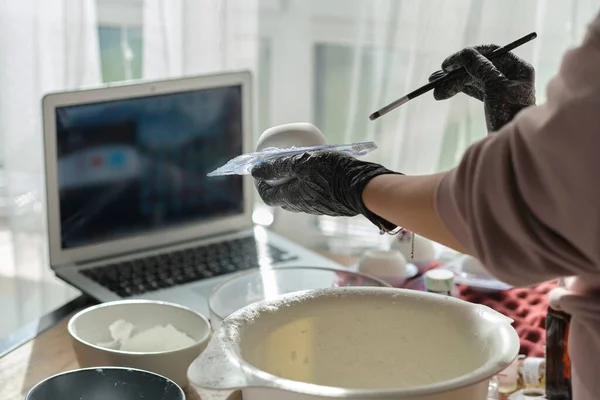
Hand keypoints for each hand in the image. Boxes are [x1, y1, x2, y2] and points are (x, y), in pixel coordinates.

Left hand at [251, 150, 399, 231]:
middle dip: (276, 181)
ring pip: (299, 195)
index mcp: (292, 198)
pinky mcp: (331, 205)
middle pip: (282, 195)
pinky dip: (309, 183)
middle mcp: (303, 206)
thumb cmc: (333, 173)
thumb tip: (256, 170)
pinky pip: (314, 194)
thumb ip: (278, 166)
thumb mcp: (303, 162)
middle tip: (279, 163)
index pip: (267, 195)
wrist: (364, 188)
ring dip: (294, 181)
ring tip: (299, 163)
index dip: (260, 182)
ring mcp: (318, 207)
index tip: (260, 169)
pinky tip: (318, 170)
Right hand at [429, 44, 534, 131]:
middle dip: (455, 73)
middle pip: (479, 67)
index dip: (467, 55)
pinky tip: (444, 93)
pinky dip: (459, 90)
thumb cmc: (509, 116)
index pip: (491, 52)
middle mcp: (511, 76)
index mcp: (518, 69)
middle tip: (434, 80)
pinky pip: (474, 90)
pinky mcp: (494, 102)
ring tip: (435, 91)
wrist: (513, 148)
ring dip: (453, 83)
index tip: (447, 64)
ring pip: (474, 79)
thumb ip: (480, 67)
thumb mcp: (495, 88)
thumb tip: (465, 53)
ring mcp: (502, 89)